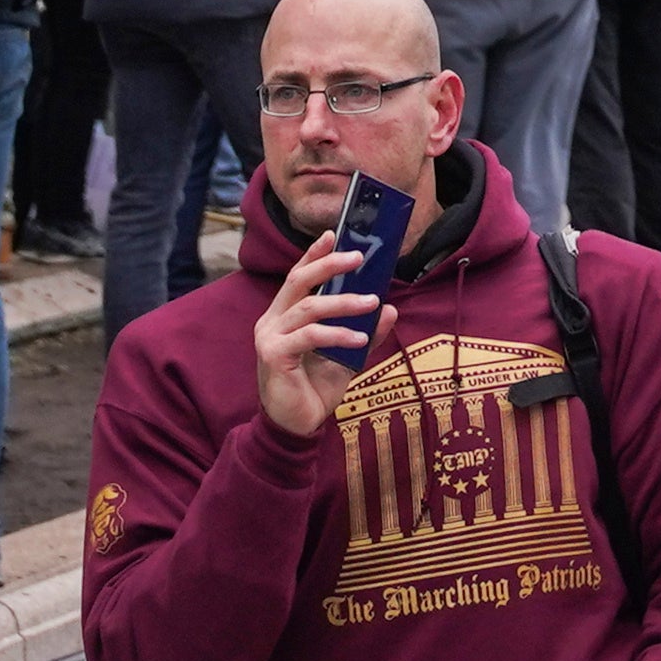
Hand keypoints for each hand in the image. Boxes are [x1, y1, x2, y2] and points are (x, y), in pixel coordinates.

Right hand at [252, 229, 382, 441]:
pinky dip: (337, 333)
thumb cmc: (315, 387)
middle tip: (358, 257)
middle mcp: (272, 320)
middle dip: (328, 264)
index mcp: (285, 315)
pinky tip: (359, 337)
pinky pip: (309, 335)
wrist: (297, 425)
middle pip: (298, 281)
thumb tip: (391, 309)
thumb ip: (365, 332)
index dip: (314, 254)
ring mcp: (269, 337)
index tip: (334, 234)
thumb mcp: (347, 355)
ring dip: (343, 302)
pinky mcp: (273, 355)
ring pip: (309, 306)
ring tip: (372, 303)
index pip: (298, 276)